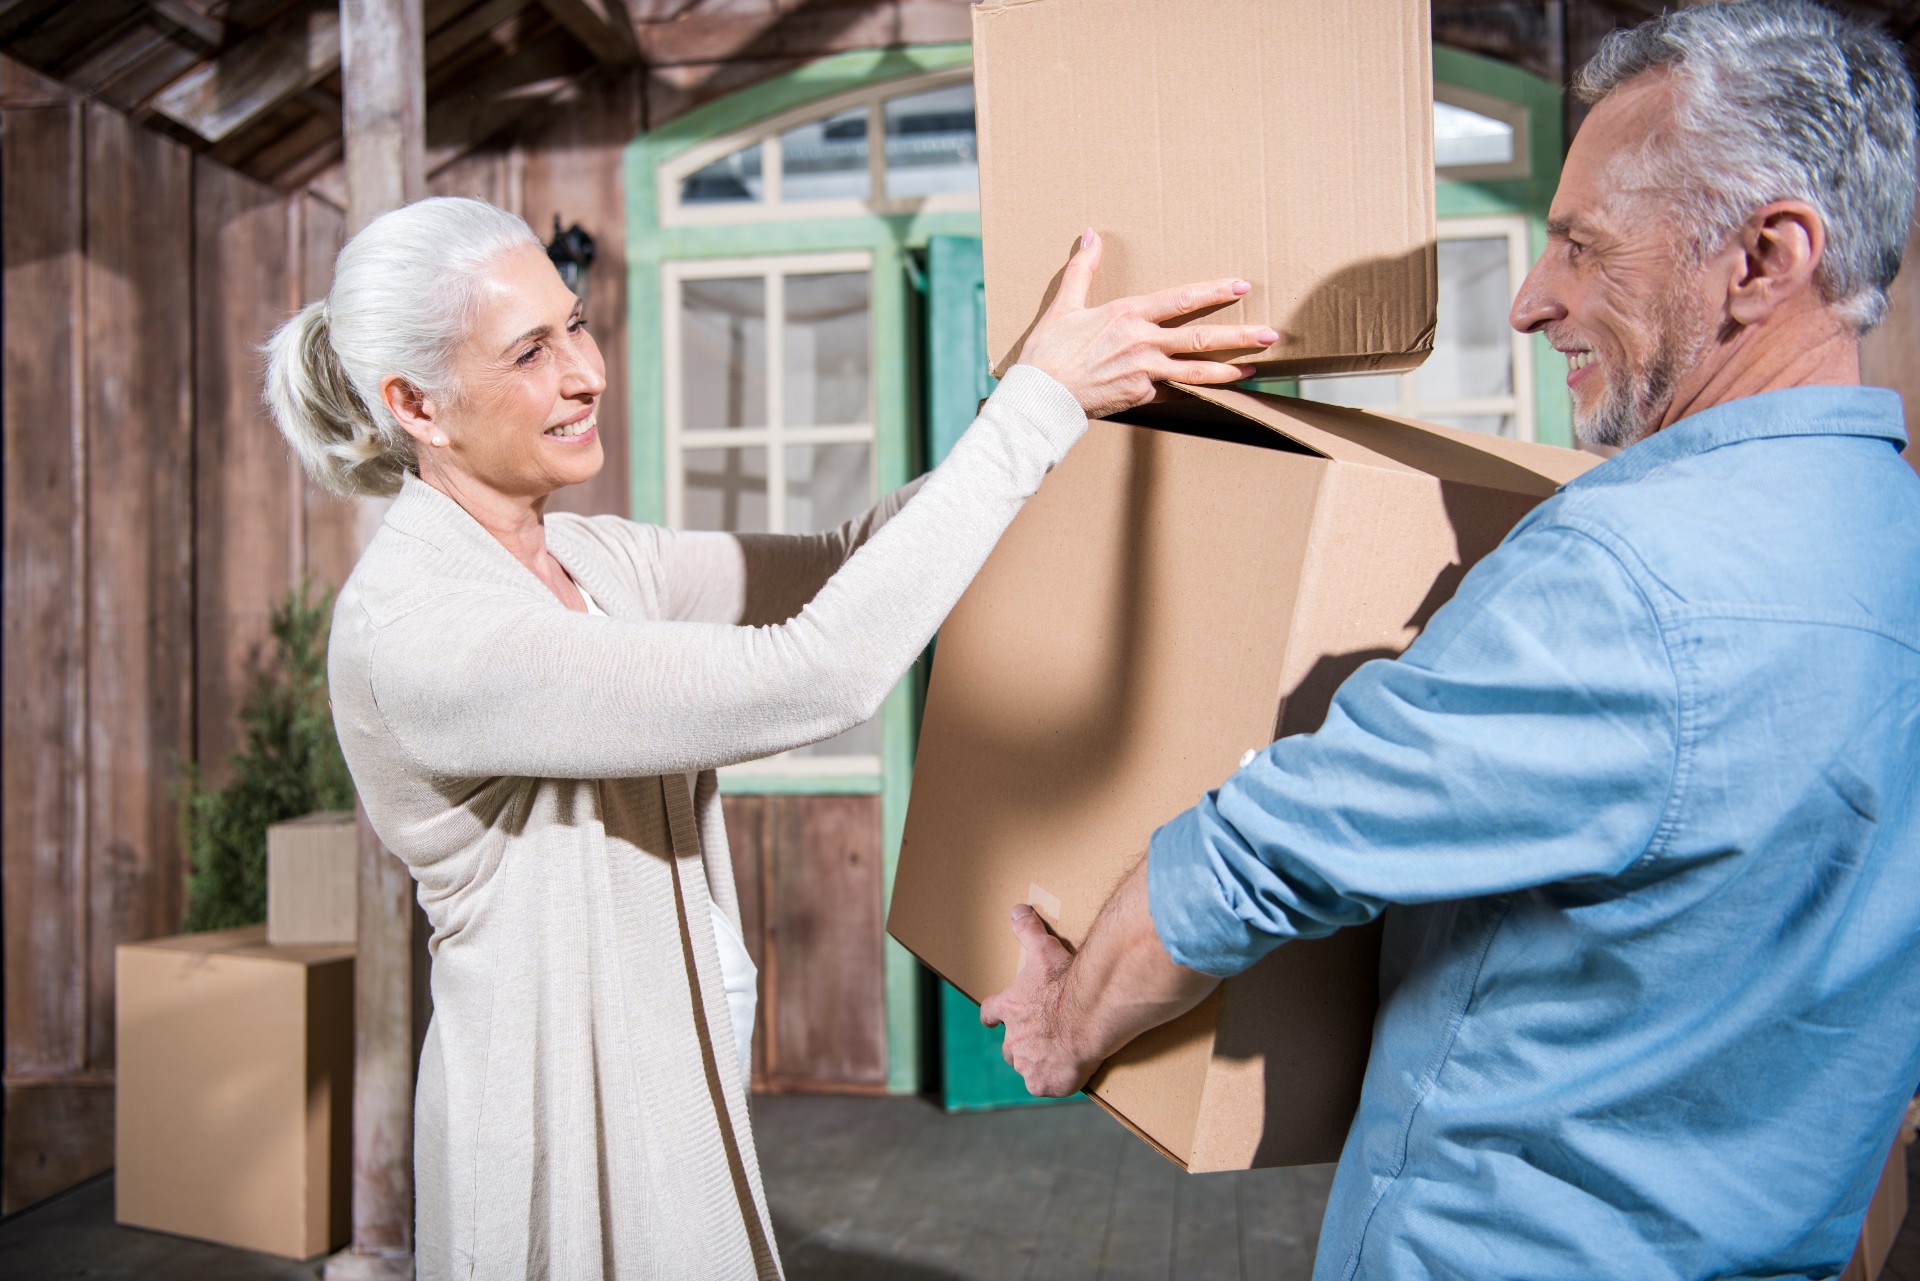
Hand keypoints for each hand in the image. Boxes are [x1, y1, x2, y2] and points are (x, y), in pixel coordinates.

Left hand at [980, 905, 1101, 1096]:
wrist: (1087, 1013)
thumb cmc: (1065, 981)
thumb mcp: (1044, 950)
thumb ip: (1028, 931)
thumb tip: (1017, 909)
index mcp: (1010, 1008)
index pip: (991, 1012)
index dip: (991, 1016)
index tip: (989, 1021)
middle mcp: (1014, 1039)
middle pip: (1008, 1049)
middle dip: (1018, 1047)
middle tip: (1034, 1044)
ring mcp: (1029, 1064)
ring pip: (1026, 1068)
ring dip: (1036, 1065)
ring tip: (1054, 1061)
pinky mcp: (1045, 1082)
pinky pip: (1046, 1086)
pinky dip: (1055, 1082)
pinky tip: (1068, 1077)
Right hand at [1015, 229, 1275, 419]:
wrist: (1041, 397)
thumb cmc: (1049, 352)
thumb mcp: (1065, 304)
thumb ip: (1082, 269)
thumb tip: (1090, 233)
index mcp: (1128, 315)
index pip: (1181, 299)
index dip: (1214, 291)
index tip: (1241, 285)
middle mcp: (1143, 342)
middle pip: (1200, 338)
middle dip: (1239, 335)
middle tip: (1270, 334)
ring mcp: (1145, 373)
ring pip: (1196, 371)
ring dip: (1229, 368)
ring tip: (1255, 366)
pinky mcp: (1140, 397)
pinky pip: (1175, 392)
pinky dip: (1196, 390)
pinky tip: (1218, 389)